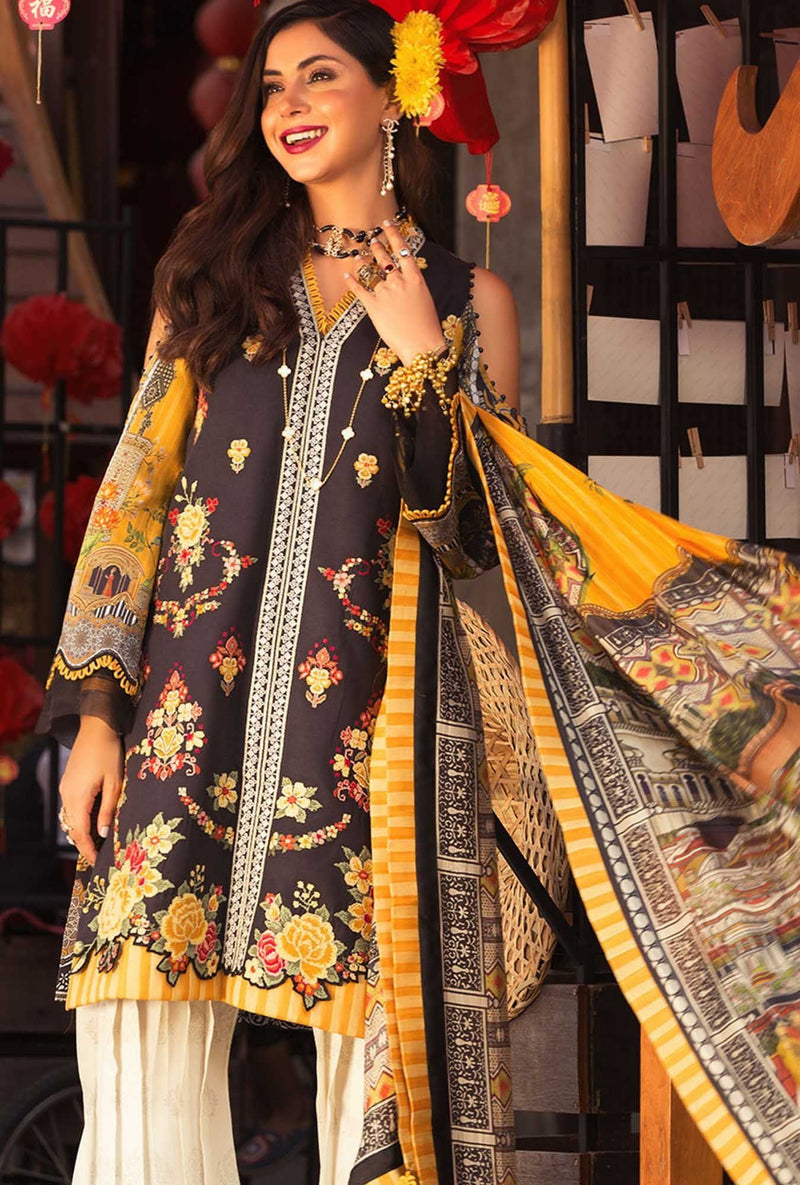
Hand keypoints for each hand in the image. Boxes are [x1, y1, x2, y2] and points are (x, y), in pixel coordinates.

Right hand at [59, 715, 123, 866]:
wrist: (96, 727)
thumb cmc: (109, 753)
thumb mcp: (114, 782)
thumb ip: (108, 808)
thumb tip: (103, 832)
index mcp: (78, 797)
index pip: (80, 832)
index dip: (88, 849)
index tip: (97, 862)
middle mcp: (67, 794)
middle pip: (72, 828)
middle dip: (84, 843)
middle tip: (99, 856)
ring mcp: (65, 788)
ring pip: (70, 818)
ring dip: (82, 831)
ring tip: (98, 841)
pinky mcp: (67, 782)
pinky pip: (71, 806)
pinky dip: (80, 817)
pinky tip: (93, 820)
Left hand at [345, 220, 445, 365]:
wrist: (422, 345)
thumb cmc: (427, 326)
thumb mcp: (425, 299)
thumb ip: (413, 286)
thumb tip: (405, 280)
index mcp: (415, 278)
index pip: (403, 250)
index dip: (394, 234)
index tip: (388, 224)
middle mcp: (399, 281)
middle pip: (385, 258)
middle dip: (378, 247)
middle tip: (372, 239)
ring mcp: (385, 293)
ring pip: (371, 274)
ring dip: (364, 264)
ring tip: (360, 257)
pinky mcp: (373, 306)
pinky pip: (359, 290)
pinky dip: (352, 282)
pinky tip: (346, 276)